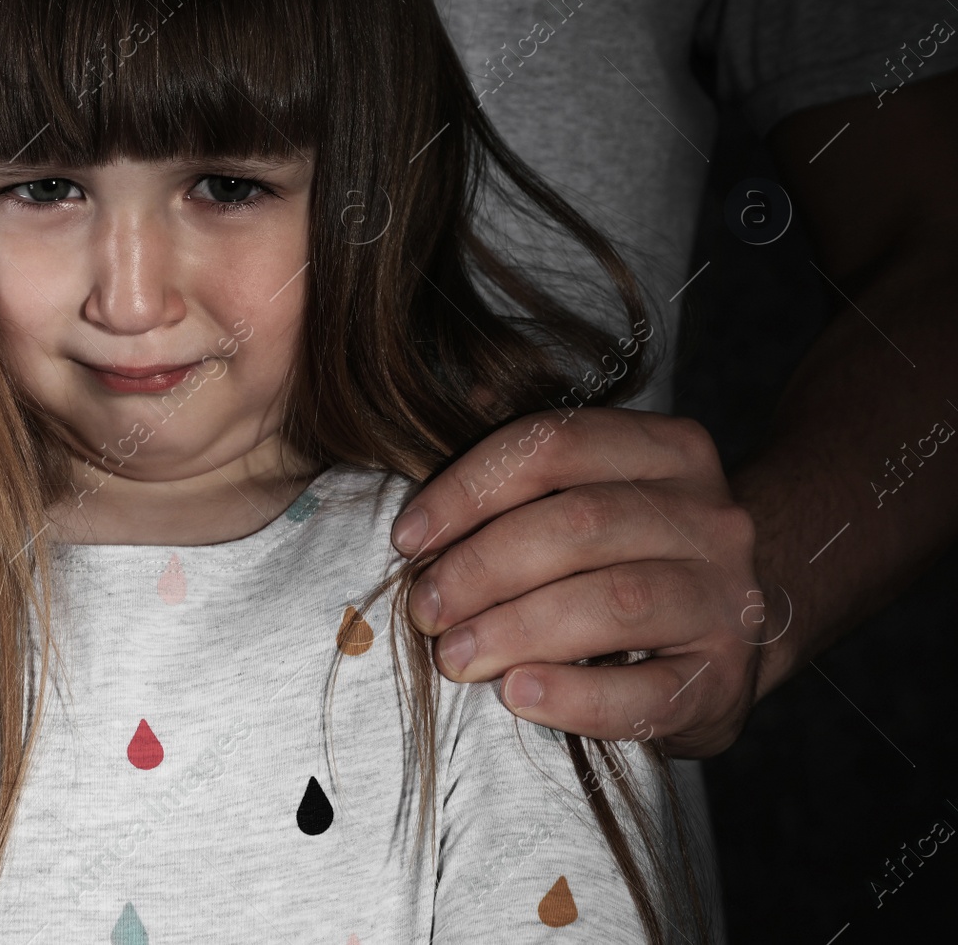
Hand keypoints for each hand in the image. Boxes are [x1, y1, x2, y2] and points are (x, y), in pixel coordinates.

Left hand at [391, 407, 763, 756]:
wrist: (734, 632)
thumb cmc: (630, 558)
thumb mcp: (593, 496)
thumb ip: (518, 483)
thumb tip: (419, 508)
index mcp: (667, 451)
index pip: (554, 444)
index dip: (469, 489)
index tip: (408, 538)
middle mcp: (710, 515)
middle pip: (580, 523)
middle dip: (482, 568)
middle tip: (424, 609)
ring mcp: (728, 597)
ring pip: (615, 600)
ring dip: (516, 629)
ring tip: (455, 656)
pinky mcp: (727, 680)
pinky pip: (649, 692)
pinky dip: (575, 696)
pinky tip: (518, 694)